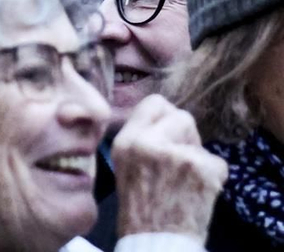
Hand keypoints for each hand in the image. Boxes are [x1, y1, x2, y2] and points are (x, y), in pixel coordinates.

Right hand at [113, 95, 228, 239]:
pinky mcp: (202, 169)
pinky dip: (212, 176)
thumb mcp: (124, 163)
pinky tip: (197, 191)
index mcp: (127, 140)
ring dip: (198, 157)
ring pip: (200, 142)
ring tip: (185, 180)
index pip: (154, 102)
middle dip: (186, 136)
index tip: (168, 133)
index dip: (166, 116)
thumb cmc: (140, 205)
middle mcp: (149, 142)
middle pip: (183, 117)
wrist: (156, 240)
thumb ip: (140, 137)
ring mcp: (178, 154)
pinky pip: (216, 162)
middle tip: (178, 160)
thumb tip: (164, 117)